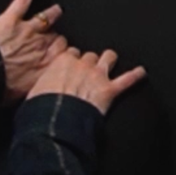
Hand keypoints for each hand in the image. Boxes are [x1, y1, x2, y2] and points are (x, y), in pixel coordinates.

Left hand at [0, 0, 67, 103]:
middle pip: (58, 36)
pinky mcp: (12, 19)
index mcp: (45, 65)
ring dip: (52, 13)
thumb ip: (35, 88)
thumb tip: (38, 92)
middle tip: (60, 35)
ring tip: (56, 10)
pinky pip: (22, 1)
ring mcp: (27, 30)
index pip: (64, 54)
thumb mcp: (22, 96)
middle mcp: (40, 46)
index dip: (65, 53)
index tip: (67, 54)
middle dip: (59, 35)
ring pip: (46, 17)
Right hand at [25, 46, 146, 114]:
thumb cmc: (41, 109)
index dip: (72, 60)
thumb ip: (42, 85)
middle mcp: (82, 64)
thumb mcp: (34, 93)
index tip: (71, 66)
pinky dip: (136, 76)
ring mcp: (97, 75)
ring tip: (111, 62)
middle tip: (88, 71)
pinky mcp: (110, 90)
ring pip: (109, 57)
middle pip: (90, 55)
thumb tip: (39, 92)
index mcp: (62, 62)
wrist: (55, 121)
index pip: (70, 53)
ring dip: (110, 60)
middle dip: (90, 62)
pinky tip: (142, 72)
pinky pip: (127, 79)